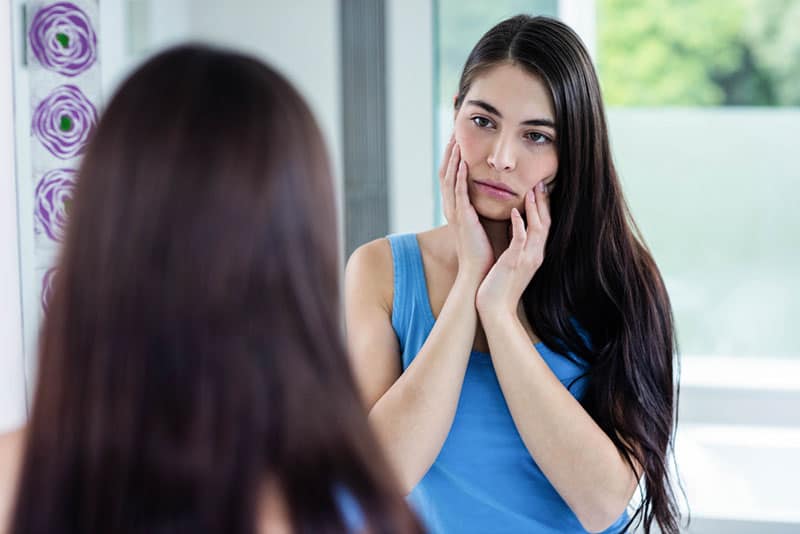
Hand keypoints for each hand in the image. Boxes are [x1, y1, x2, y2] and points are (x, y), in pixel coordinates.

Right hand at [439, 136, 492, 284]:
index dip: (454, 157)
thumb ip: (486, 206)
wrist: (478, 272)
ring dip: (453, 158)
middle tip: (453, 131)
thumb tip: (498, 191)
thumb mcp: (484, 222)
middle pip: (445, 172)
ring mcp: (455, 212)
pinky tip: (463, 161)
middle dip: (449, 151)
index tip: (459, 139)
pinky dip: (460, 176)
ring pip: (449, 178)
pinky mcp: (462, 218)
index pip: (452, 176)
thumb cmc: (485, 251)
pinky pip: (458, 193)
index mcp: (456, 208)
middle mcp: (451, 208)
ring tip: (456, 139)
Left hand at [475, 182, 550, 317]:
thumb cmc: (499, 288)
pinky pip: (521, 240)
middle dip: (544, 202)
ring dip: (535, 208)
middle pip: (546, 223)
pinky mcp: (515, 262)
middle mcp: (535, 255)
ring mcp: (527, 258)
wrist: (496, 310)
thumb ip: (515, 248)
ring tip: (531, 189)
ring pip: (538, 228)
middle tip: (540, 182)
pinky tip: (515, 212)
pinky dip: (520, 225)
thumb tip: (512, 233)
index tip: (540, 190)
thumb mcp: (511, 264)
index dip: (543, 207)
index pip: (544, 226)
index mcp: (534, 254)